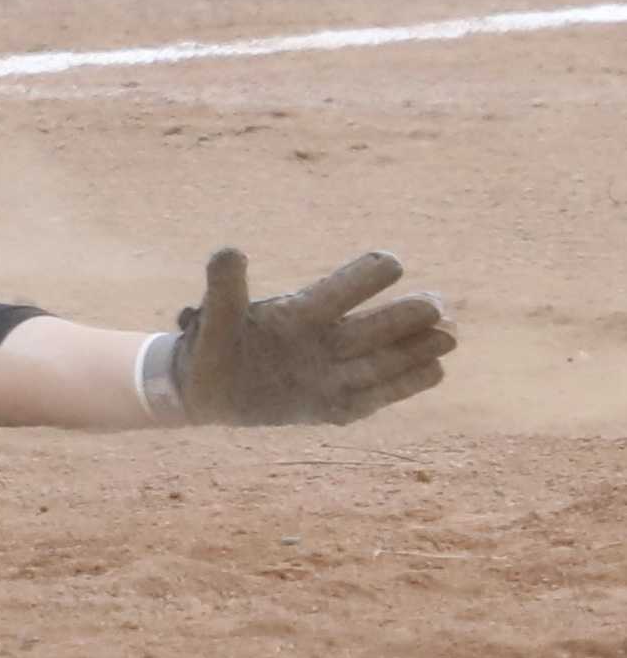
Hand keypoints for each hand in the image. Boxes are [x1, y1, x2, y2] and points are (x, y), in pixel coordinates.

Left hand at [176, 248, 453, 425]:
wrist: (205, 391)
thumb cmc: (212, 346)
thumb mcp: (216, 318)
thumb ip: (224, 288)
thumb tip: (230, 251)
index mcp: (297, 314)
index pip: (337, 291)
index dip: (362, 276)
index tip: (391, 262)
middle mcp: (322, 341)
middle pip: (371, 327)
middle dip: (404, 315)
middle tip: (439, 305)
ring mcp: (330, 374)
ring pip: (381, 359)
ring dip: (415, 349)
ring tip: (451, 335)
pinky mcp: (331, 406)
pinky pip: (372, 397)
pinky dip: (402, 386)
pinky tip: (435, 372)